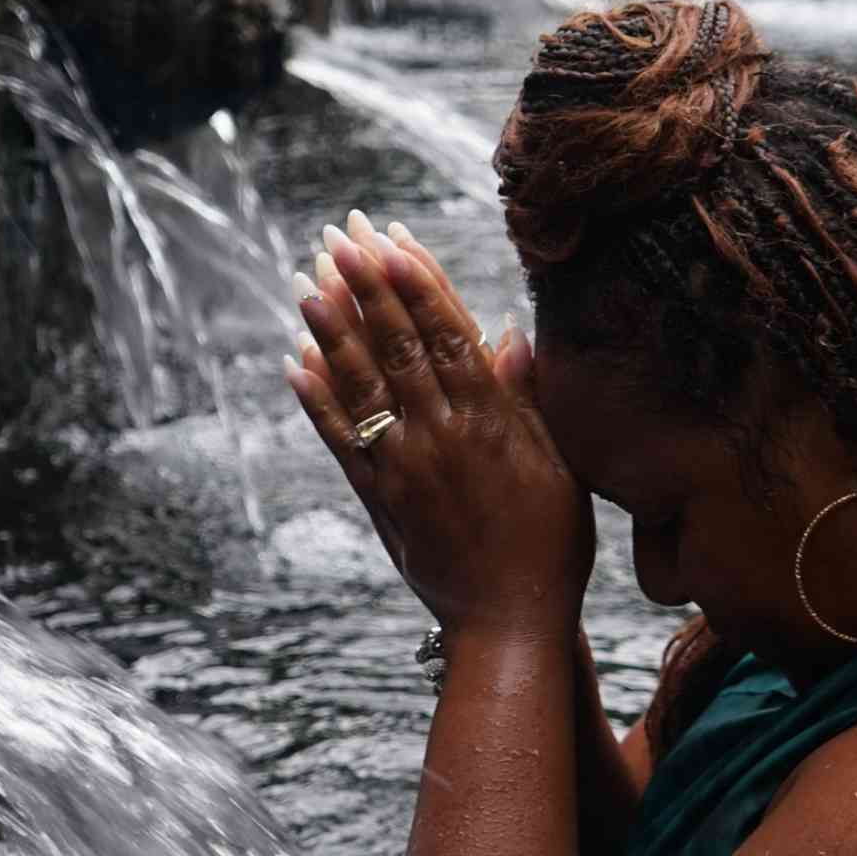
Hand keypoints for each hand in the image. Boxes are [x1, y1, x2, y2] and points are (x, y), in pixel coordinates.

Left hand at [284, 211, 593, 640]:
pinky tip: (295, 362)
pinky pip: (342, 441)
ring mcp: (408, 468)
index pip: (448, 331)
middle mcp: (445, 435)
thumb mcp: (561, 465)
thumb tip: (509, 333)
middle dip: (367, 284)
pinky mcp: (382, 502)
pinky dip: (317, 401)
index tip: (391, 236)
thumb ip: (529, 399)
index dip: (416, 280)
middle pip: (398, 343)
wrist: (513, 622)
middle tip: (339, 233)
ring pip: (364, 384)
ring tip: (307, 280)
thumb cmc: (552, 544)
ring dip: (332, 329)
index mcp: (495, 419)